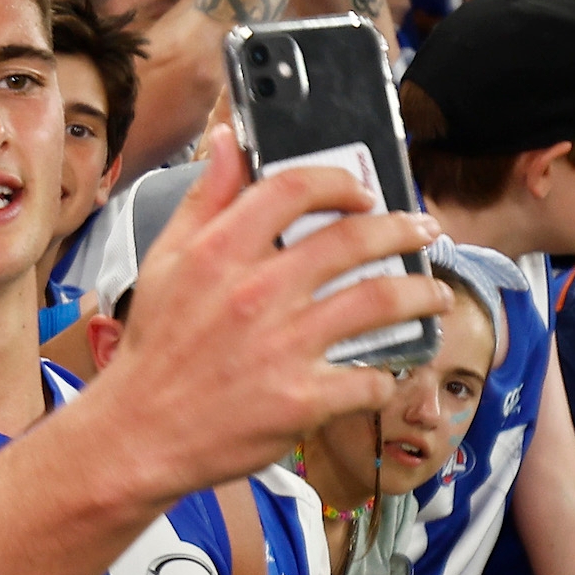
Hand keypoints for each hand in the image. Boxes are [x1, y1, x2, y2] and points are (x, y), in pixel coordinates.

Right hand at [92, 124, 445, 501]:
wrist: (140, 434)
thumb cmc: (155, 350)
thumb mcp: (164, 262)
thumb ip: (202, 198)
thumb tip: (225, 141)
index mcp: (219, 254)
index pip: (293, 189)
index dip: (339, 182)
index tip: (361, 191)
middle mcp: (257, 294)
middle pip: (354, 240)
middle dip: (402, 230)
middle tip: (421, 232)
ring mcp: (284, 347)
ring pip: (380, 302)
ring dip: (421, 293)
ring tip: (435, 292)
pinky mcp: (302, 400)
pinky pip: (369, 379)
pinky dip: (388, 375)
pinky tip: (390, 370)